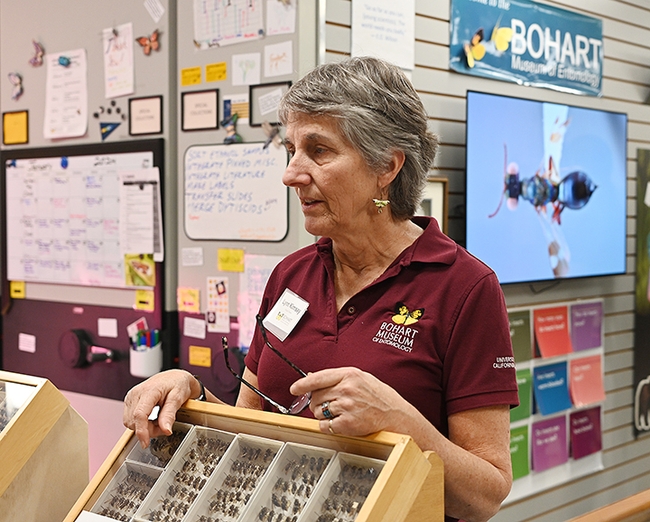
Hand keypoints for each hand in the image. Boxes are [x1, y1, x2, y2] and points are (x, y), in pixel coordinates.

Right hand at [123, 369, 198, 447]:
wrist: (174, 377)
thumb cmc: (178, 384)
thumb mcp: (178, 398)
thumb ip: (170, 414)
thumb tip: (166, 430)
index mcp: (149, 390)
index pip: (139, 414)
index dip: (141, 431)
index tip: (145, 443)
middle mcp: (136, 393)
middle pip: (134, 421)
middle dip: (147, 430)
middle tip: (164, 426)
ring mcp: (131, 397)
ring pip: (130, 422)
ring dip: (143, 428)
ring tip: (159, 421)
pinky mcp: (130, 401)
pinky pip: (130, 419)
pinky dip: (140, 423)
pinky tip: (151, 419)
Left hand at [289, 367, 404, 436]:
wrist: (395, 414)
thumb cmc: (379, 396)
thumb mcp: (360, 378)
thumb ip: (337, 377)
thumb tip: (312, 377)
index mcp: (349, 374)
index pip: (318, 378)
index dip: (302, 384)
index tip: (294, 389)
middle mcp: (346, 389)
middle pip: (315, 396)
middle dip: (317, 402)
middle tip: (329, 405)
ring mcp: (346, 406)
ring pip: (318, 412)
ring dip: (324, 415)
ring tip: (340, 413)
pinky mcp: (347, 423)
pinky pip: (324, 426)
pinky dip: (328, 427)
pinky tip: (340, 422)